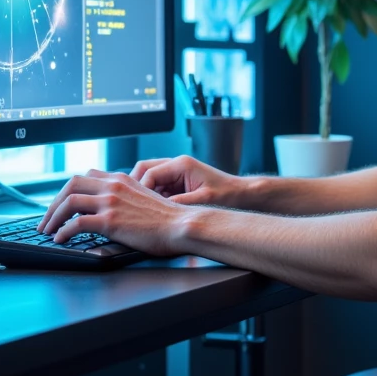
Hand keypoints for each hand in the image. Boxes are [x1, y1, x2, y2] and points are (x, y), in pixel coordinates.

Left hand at [37, 169, 187, 256]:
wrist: (182, 225)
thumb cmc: (168, 218)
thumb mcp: (145, 197)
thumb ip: (125, 196)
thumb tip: (110, 207)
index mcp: (121, 179)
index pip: (85, 177)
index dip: (68, 190)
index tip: (61, 204)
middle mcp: (113, 186)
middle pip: (70, 185)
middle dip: (53, 202)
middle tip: (47, 219)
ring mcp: (111, 202)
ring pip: (68, 202)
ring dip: (53, 217)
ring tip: (48, 230)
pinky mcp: (110, 221)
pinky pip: (76, 223)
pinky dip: (63, 232)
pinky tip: (61, 239)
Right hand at [128, 155, 244, 207]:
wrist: (242, 195)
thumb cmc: (228, 195)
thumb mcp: (203, 201)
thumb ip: (180, 204)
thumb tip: (158, 210)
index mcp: (181, 164)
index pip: (149, 172)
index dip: (140, 190)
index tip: (137, 206)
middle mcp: (176, 165)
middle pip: (144, 170)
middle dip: (136, 188)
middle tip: (134, 207)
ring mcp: (176, 173)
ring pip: (149, 179)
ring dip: (144, 193)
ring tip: (142, 211)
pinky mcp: (178, 183)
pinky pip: (158, 187)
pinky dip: (152, 198)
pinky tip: (154, 211)